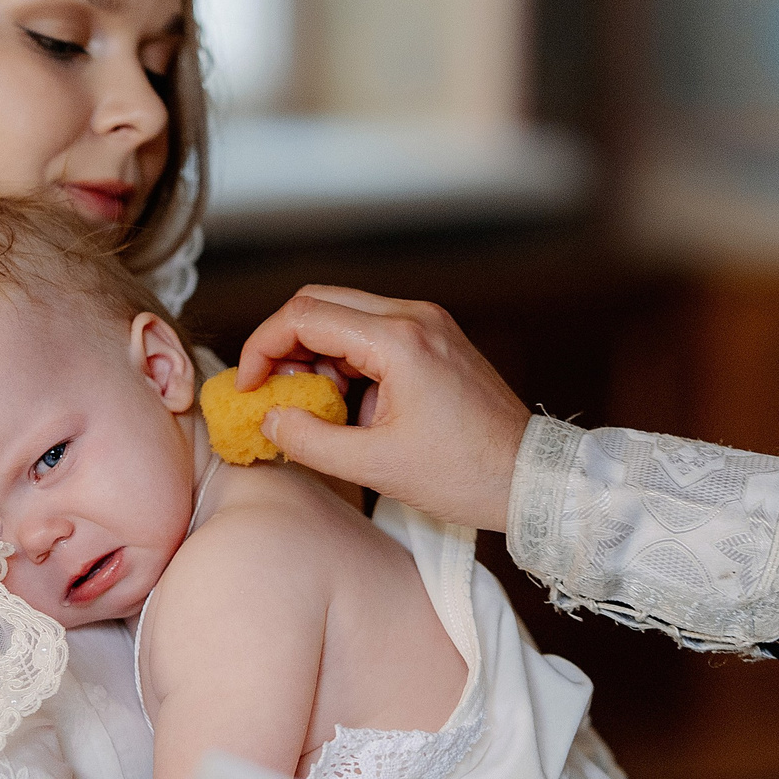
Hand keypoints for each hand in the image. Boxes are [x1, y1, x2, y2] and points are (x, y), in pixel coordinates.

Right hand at [234, 288, 530, 532]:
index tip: (249, 387)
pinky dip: (346, 358)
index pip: (303, 316)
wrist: (529, 476)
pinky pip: (371, 330)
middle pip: (319, 302)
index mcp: (399, 340)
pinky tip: (349, 402)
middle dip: (284, 345)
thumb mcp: (375, 466)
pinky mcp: (435, 336)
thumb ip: (309, 440)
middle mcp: (414, 316)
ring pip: (344, 314)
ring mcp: (428, 322)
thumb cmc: (465, 474)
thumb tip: (269, 420)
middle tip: (273, 391)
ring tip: (317, 406)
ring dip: (315, 353)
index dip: (262, 348)